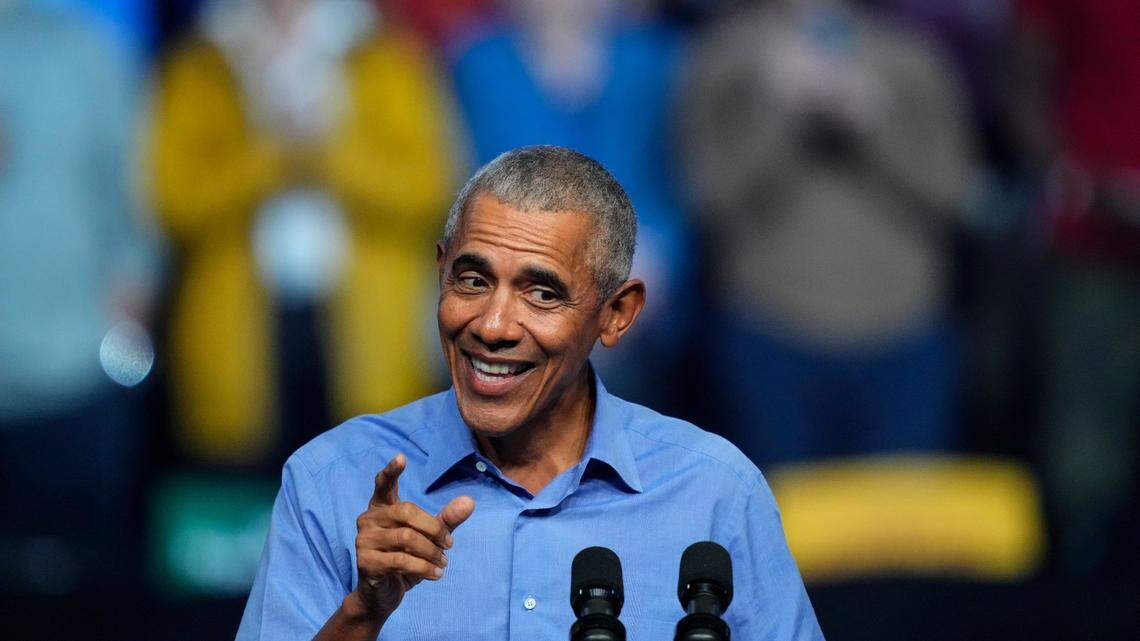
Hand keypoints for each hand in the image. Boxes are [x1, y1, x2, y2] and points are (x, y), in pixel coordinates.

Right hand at [351, 454, 474, 619]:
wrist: (382, 596)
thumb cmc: (405, 561)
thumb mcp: (428, 539)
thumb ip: (446, 520)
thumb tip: (470, 501)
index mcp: (381, 508)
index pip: (382, 484)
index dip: (391, 471)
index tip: (402, 457)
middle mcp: (368, 519)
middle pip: (406, 511)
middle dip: (434, 528)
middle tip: (449, 544)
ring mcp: (363, 541)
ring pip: (406, 538)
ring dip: (432, 551)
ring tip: (443, 562)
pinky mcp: (365, 562)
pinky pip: (401, 560)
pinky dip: (425, 567)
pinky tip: (436, 574)